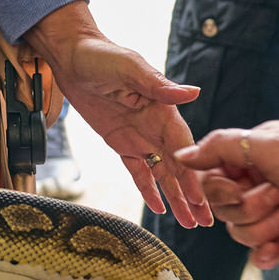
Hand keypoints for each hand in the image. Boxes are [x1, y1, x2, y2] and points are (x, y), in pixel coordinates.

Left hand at [26, 3, 210, 227]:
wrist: (72, 56)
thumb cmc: (102, 55)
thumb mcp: (129, 68)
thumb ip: (159, 85)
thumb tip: (193, 92)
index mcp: (164, 109)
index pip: (183, 147)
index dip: (193, 173)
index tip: (204, 198)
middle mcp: (156, 126)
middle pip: (179, 166)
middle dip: (193, 195)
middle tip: (206, 222)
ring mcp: (139, 136)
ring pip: (162, 174)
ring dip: (175, 198)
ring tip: (189, 223)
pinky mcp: (121, 142)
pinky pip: (137, 171)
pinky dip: (148, 189)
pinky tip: (160, 208)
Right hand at [177, 121, 278, 266]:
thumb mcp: (271, 145)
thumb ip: (221, 147)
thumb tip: (182, 155)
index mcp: (258, 152)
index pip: (212, 174)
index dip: (219, 187)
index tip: (240, 185)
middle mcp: (266, 179)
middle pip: (223, 205)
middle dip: (247, 206)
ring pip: (239, 230)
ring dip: (263, 227)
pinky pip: (259, 253)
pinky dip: (267, 253)